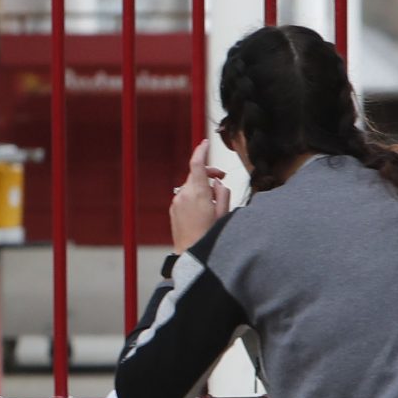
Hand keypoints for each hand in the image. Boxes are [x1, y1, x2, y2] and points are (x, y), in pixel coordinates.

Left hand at [170, 137, 232, 252]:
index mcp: (198, 193)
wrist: (190, 255)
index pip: (197, 164)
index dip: (201, 150)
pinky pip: (185, 196)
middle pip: (195, 174)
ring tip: (213, 204)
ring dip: (202, 187)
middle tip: (221, 178)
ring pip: (190, 186)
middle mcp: (184, 194)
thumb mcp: (224, 213)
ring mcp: (176, 202)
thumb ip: (222, 193)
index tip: (205, 143)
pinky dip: (194, 197)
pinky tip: (202, 211)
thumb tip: (217, 182)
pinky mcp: (173, 209)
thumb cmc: (210, 236)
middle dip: (208, 173)